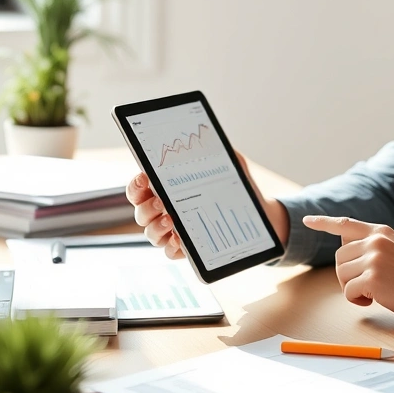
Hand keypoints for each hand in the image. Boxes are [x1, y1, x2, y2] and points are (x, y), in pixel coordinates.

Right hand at [125, 151, 289, 259]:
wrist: (257, 212)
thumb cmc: (234, 186)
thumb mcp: (229, 165)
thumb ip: (219, 152)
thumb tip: (215, 140)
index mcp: (166, 189)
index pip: (139, 189)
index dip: (136, 185)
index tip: (144, 178)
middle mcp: (163, 211)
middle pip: (141, 213)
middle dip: (146, 208)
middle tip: (161, 202)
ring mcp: (172, 231)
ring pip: (150, 234)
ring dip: (156, 228)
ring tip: (171, 220)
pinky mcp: (185, 248)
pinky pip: (169, 252)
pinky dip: (171, 247)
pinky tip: (180, 240)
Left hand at [303, 216, 393, 319]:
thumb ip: (374, 246)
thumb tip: (350, 250)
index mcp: (380, 232)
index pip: (345, 224)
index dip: (323, 222)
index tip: (307, 220)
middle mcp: (375, 241)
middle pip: (339, 257)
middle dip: (347, 275)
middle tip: (365, 285)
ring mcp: (373, 258)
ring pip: (341, 274)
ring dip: (352, 288)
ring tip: (372, 293)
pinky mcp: (372, 278)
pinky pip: (348, 291)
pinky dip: (356, 300)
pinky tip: (373, 301)